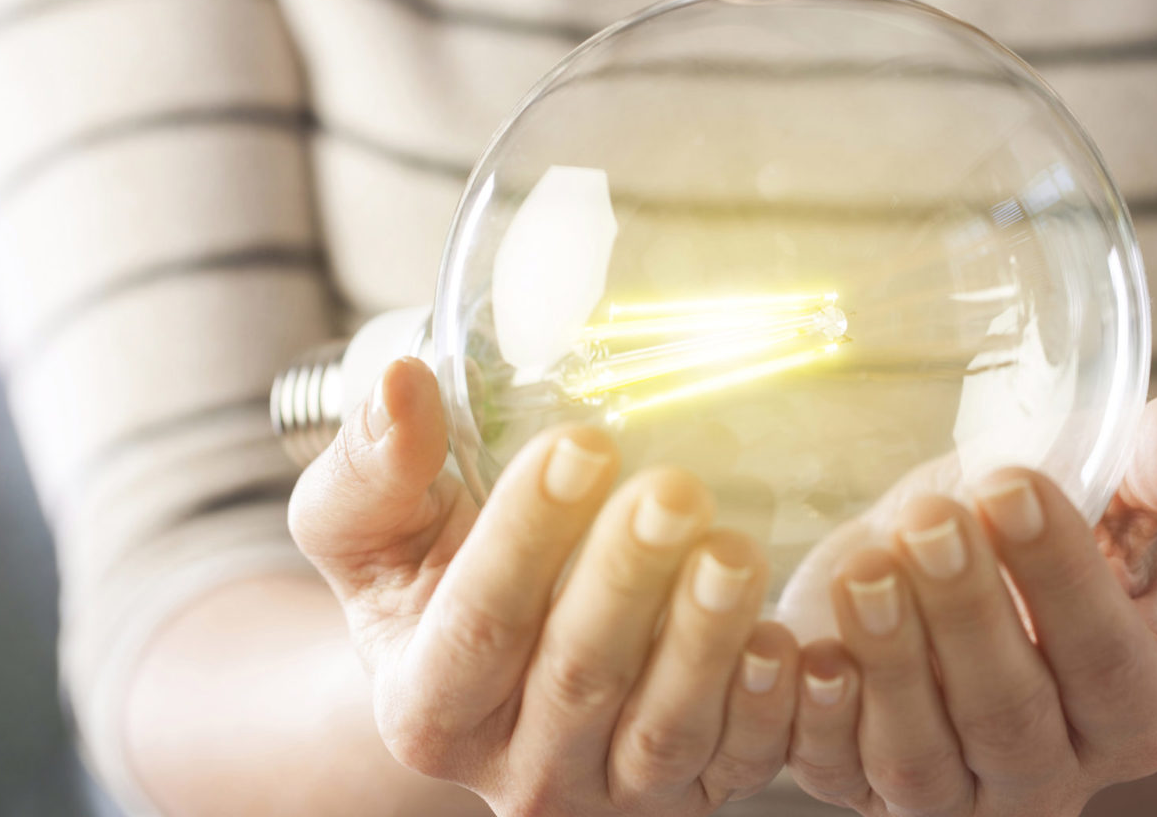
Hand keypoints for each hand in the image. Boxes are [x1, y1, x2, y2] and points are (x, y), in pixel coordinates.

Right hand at [288, 358, 801, 814]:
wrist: (485, 666)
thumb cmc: (427, 578)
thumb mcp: (373, 529)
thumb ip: (375, 465)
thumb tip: (398, 380)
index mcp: (427, 706)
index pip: (477, 625)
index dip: (527, 537)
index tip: (580, 444)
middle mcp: (515, 767)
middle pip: (578, 676)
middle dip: (629, 578)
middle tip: (674, 488)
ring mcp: (610, 789)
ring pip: (664, 728)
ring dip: (704, 639)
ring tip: (734, 550)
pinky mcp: (692, 791)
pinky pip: (739, 764)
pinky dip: (766, 710)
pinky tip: (783, 640)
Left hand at [786, 396, 1156, 815]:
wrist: (951, 583)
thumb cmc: (1039, 544)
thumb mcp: (1110, 504)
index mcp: (1132, 713)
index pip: (1106, 662)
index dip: (1059, 575)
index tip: (1010, 484)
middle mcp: (1048, 776)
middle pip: (1009, 714)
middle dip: (967, 612)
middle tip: (928, 519)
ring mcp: (950, 796)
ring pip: (919, 754)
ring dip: (889, 661)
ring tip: (863, 567)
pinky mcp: (857, 788)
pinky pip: (831, 770)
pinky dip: (807, 715)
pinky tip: (794, 648)